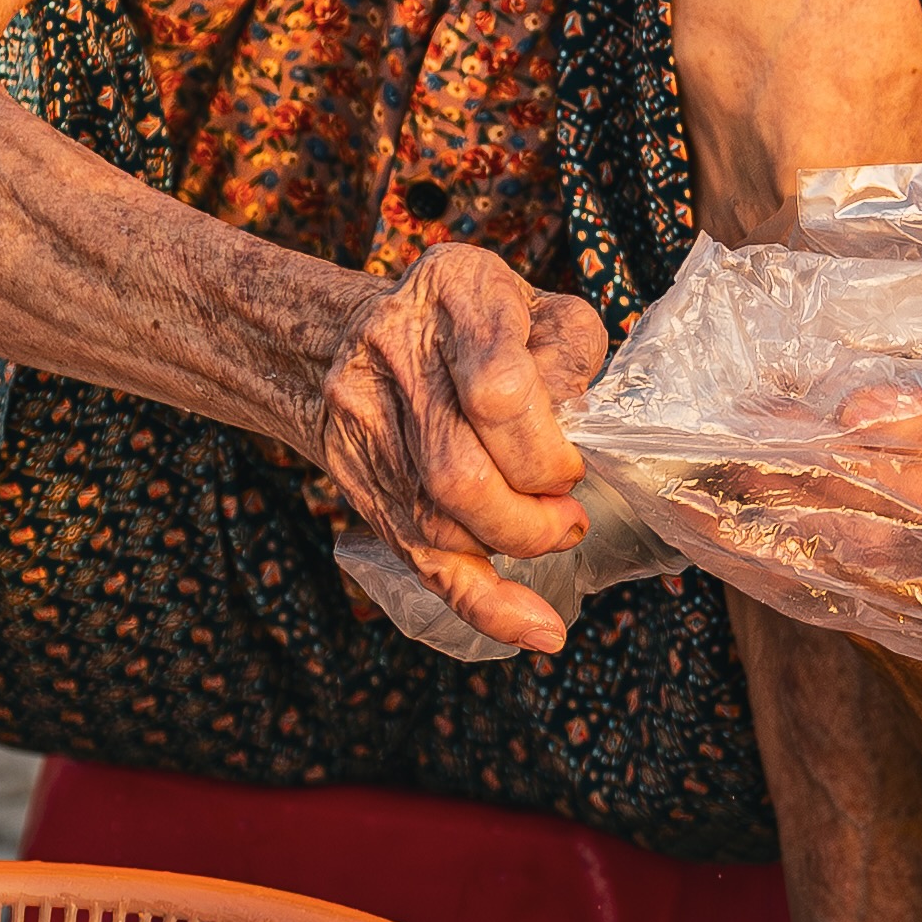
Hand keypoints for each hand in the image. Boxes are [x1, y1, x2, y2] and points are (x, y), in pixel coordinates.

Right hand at [317, 246, 606, 656]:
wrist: (343, 339)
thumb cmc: (467, 321)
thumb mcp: (531, 302)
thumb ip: (570, 352)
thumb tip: (578, 426)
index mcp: (454, 291)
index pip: (496, 387)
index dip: (544, 446)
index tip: (571, 463)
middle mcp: (394, 353)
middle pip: (459, 472)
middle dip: (531, 512)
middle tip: (569, 514)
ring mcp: (364, 422)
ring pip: (439, 522)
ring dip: (513, 546)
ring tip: (550, 533)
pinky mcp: (358, 482)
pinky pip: (419, 558)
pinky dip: (484, 604)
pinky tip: (535, 630)